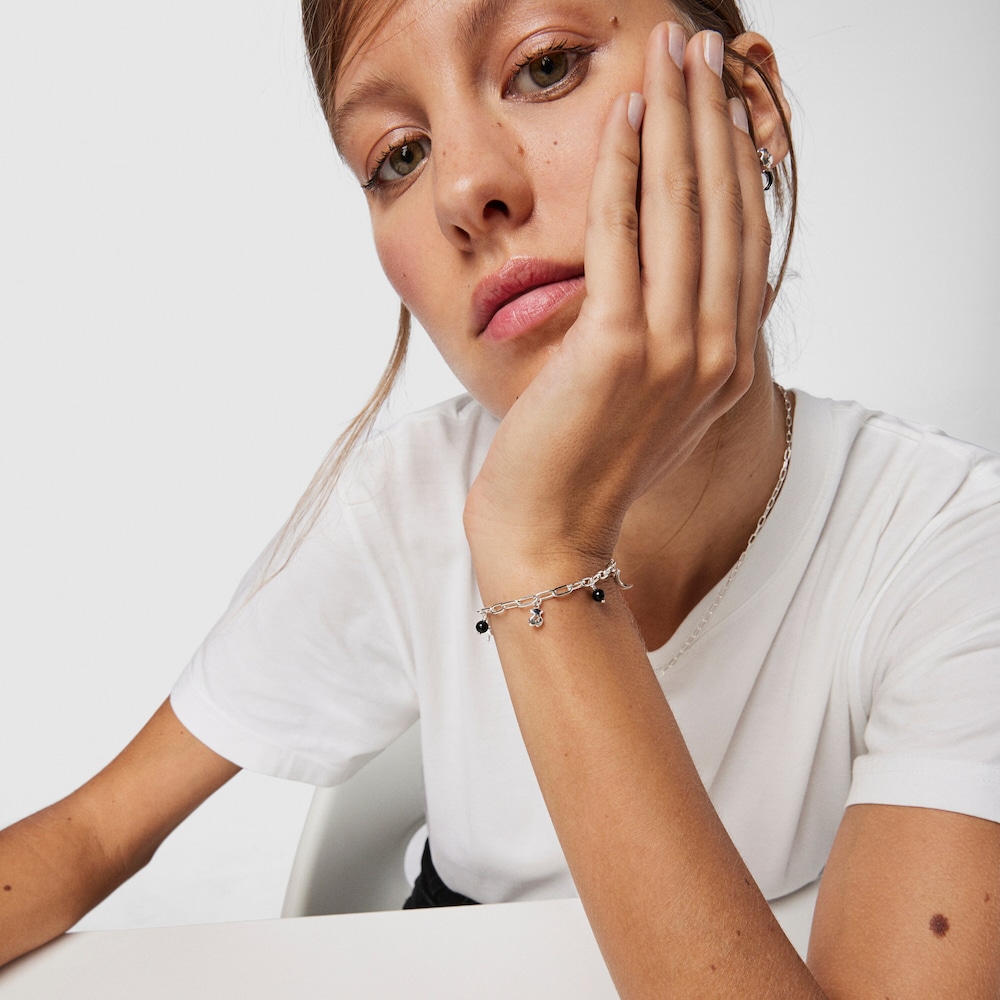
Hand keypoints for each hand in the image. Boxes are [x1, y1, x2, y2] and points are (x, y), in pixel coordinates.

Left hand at [465, 23, 772, 582]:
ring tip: (671, 54)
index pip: (744, 240)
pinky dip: (624, 168)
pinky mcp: (617, 349)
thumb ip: (676, 343)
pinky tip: (624, 116)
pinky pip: (623, 236)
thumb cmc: (586, 464)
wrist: (550, 528)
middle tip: (703, 49)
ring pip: (683, 210)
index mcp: (729, 366)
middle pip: (724, 209)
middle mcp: (717, 355)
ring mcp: (673, 353)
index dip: (739, 163)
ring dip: (677, 119)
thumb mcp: (651, 401)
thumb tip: (669, 285)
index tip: (725, 104)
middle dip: (713, 117)